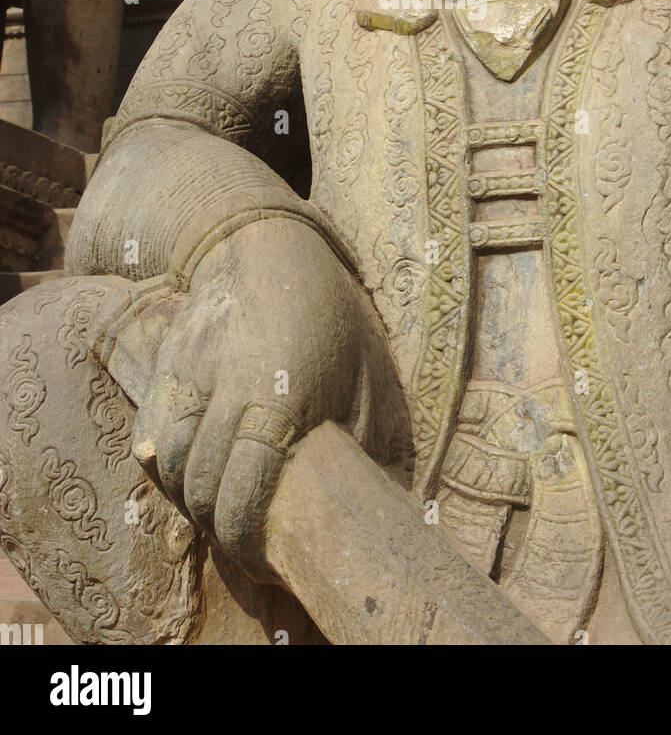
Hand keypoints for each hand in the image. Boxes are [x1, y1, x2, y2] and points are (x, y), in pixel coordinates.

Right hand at [130, 217, 406, 578]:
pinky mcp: (169, 364)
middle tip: (241, 545)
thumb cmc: (330, 316)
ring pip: (170, 463)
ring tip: (217, 510)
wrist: (267, 245)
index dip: (246, 537)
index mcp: (286, 395)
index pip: (246, 490)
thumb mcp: (368, 371)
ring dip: (189, 498)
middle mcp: (231, 387)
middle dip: (218, 527)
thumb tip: (386, 500)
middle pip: (203, 486)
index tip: (262, 558)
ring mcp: (193, 374)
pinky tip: (187, 476)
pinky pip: (149, 432)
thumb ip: (369, 435)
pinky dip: (161, 465)